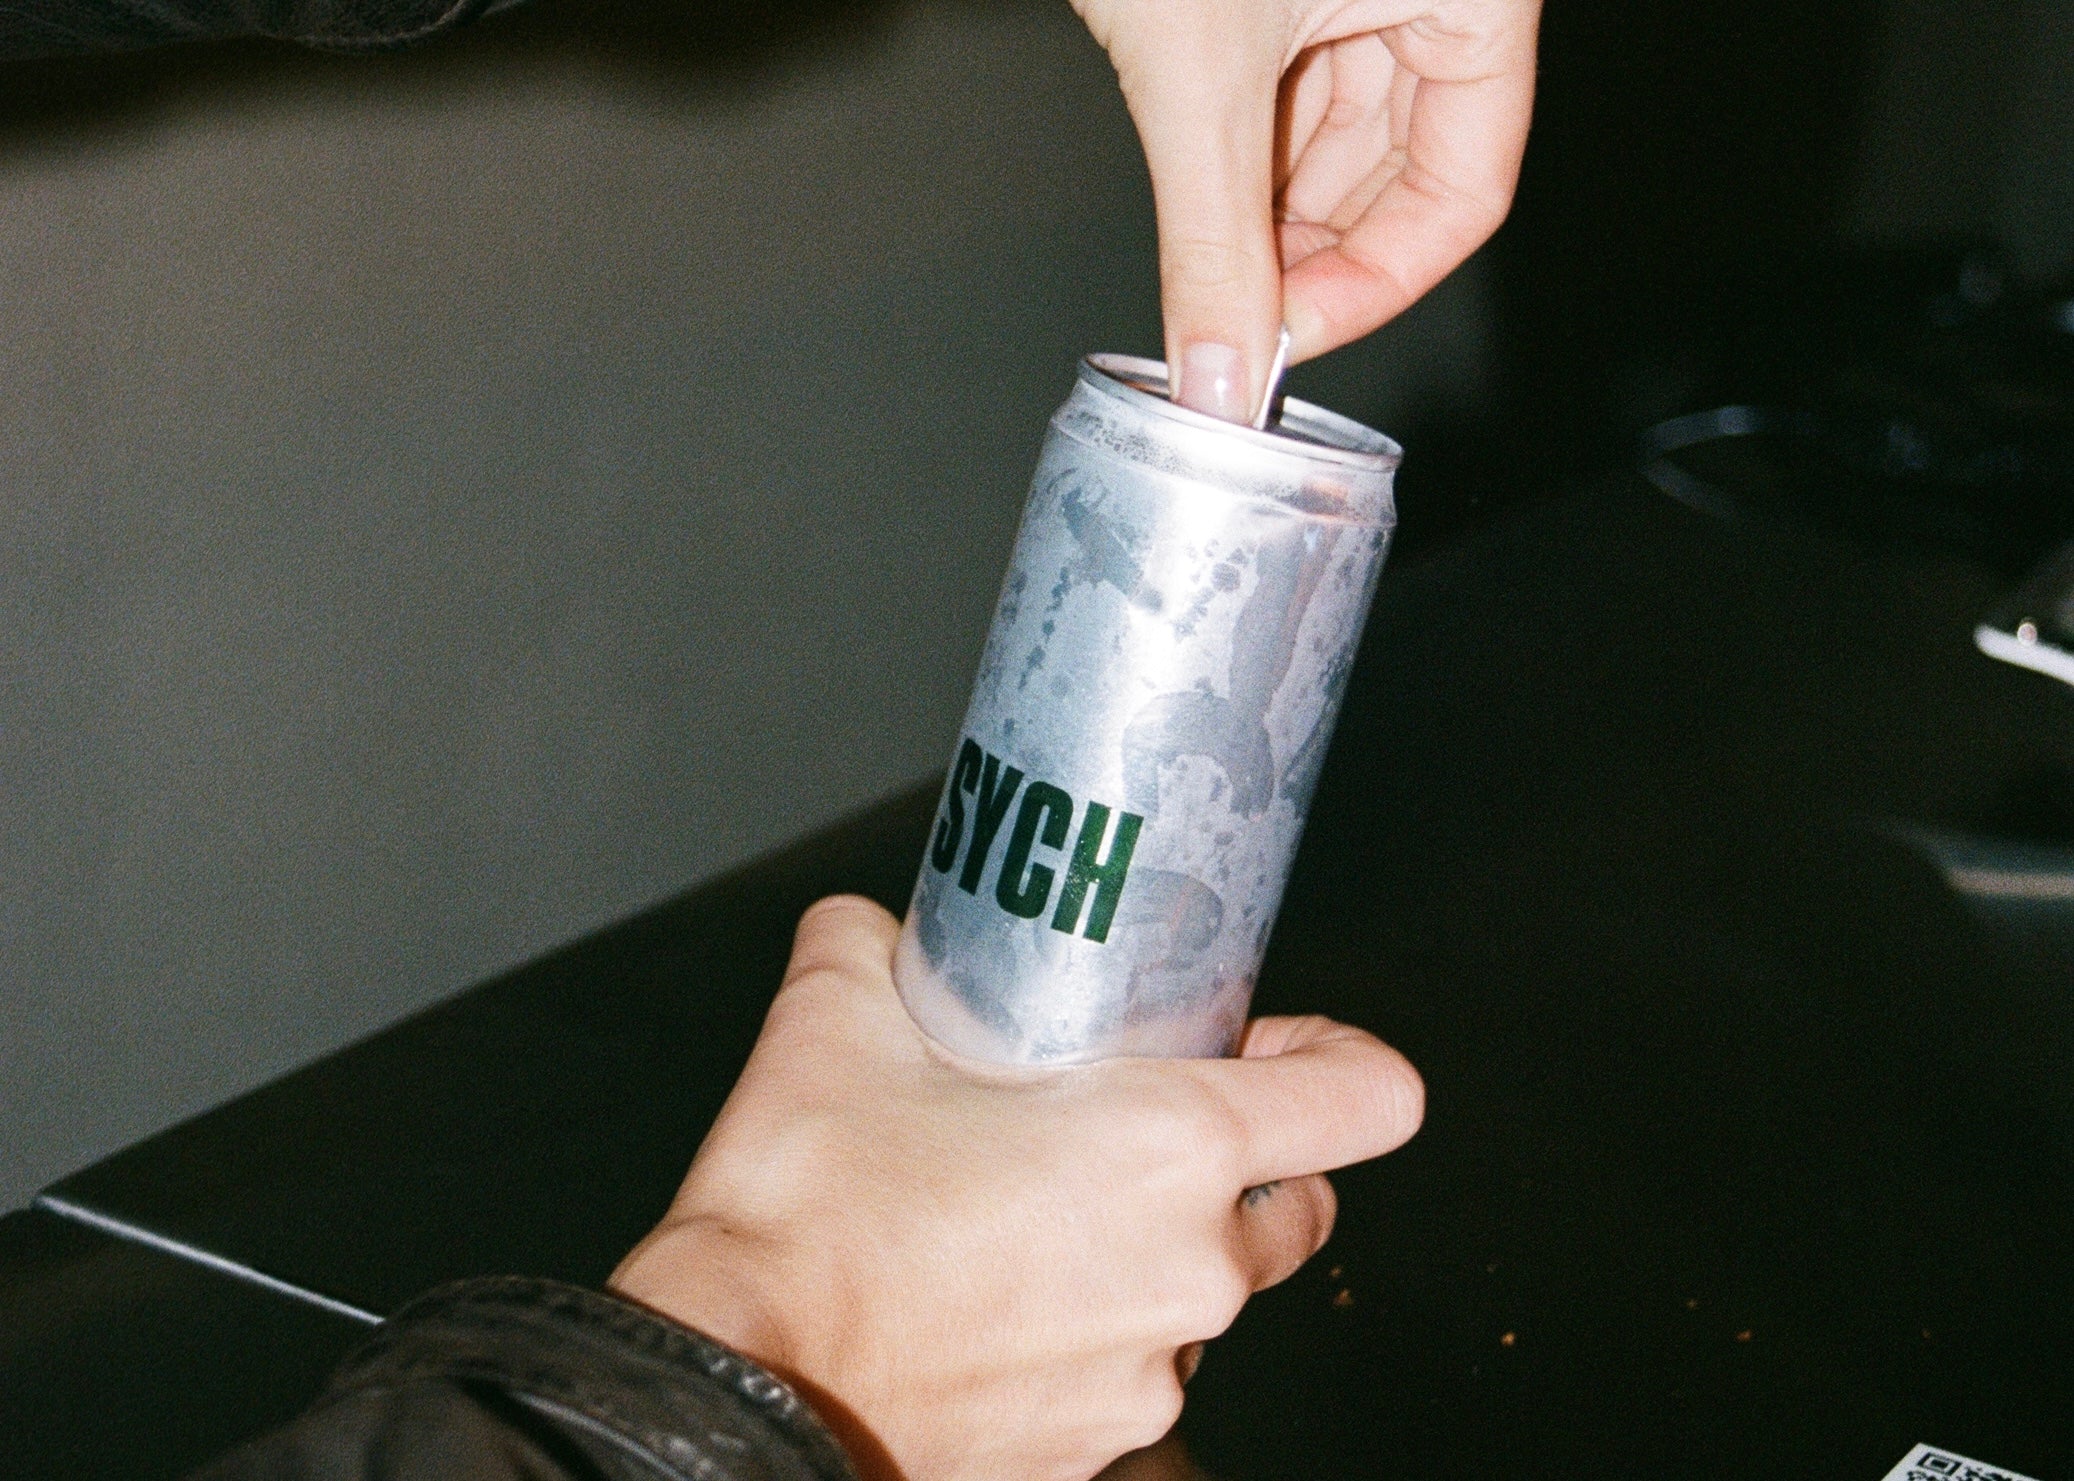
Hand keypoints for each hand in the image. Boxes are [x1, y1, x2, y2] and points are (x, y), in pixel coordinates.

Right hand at [610, 895, 1423, 1480]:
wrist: (737, 1389)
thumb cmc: (804, 1220)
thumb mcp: (832, 1022)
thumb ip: (869, 944)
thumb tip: (872, 927)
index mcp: (1170, 1148)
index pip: (1366, 1099)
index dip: (1342, 1057)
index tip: (1280, 1042)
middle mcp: (1191, 1270)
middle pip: (1297, 1206)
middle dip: (1242, 1164)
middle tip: (1138, 1123)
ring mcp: (1150, 1376)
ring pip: (1204, 1296)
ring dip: (1151, 1251)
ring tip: (1036, 1213)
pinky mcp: (1095, 1450)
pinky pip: (1129, 1371)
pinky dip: (1089, 1332)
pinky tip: (993, 1299)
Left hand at [1072, 0, 1540, 419]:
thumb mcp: (1198, 74)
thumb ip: (1211, 237)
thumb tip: (1222, 376)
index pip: (1464, 190)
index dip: (1376, 284)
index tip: (1290, 336)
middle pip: (1404, 171)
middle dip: (1312, 254)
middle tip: (1237, 316)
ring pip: (1342, 136)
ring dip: (1269, 212)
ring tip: (1206, 262)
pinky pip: (1295, 88)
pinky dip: (1244, 153)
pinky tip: (1198, 199)